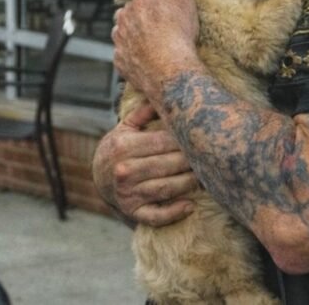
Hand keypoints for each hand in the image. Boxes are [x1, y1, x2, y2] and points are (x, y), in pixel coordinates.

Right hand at [92, 103, 197, 226]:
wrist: (98, 177)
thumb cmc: (119, 148)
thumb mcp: (125, 127)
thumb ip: (144, 112)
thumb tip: (167, 92)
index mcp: (124, 146)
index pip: (163, 142)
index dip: (185, 140)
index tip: (202, 137)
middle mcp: (124, 170)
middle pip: (168, 164)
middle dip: (191, 160)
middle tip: (211, 156)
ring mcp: (128, 193)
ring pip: (167, 188)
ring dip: (190, 183)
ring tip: (206, 176)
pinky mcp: (132, 211)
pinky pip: (156, 216)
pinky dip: (174, 213)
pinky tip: (190, 205)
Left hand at [112, 0, 199, 98]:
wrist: (171, 71)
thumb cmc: (179, 36)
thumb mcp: (186, 2)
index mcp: (140, 0)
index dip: (160, 0)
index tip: (169, 10)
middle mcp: (124, 17)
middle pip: (133, 10)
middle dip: (143, 16)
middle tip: (162, 28)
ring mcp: (119, 39)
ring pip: (124, 31)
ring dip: (135, 34)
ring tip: (154, 44)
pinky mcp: (119, 59)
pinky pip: (124, 52)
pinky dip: (133, 53)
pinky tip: (148, 58)